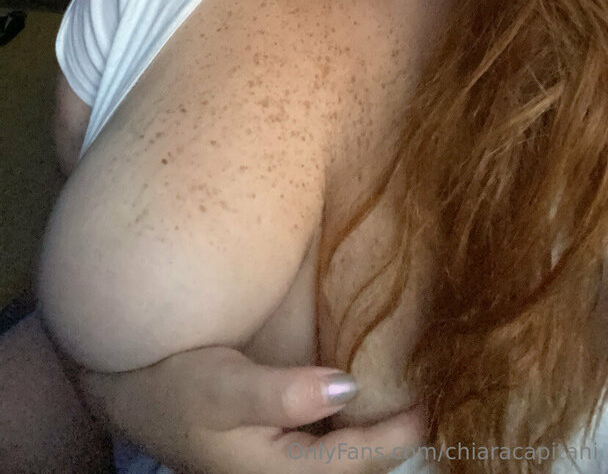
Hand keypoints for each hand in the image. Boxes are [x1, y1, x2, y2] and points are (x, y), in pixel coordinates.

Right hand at [107, 344, 426, 473]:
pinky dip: (353, 424)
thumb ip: (284, 392)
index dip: (399, 436)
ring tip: (411, 395)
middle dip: (397, 440)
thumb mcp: (223, 386)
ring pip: (345, 459)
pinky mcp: (276, 449)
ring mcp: (280, 467)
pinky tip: (365, 395)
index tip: (433, 404)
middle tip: (434, 395)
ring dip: (377, 436)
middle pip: (358, 468)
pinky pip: (329, 445)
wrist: (133, 394)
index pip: (357, 461)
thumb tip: (349, 386)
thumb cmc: (175, 386)